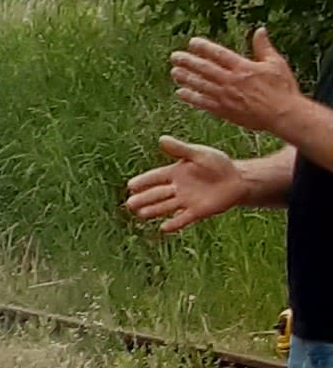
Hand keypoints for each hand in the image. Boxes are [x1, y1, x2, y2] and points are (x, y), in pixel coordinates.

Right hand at [126, 134, 251, 231]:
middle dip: (143, 198)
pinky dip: (174, 224)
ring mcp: (186, 201)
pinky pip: (183, 219)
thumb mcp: (199, 154)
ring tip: (140, 214)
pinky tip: (163, 228)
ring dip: (153, 210)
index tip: (130, 185)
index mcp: (175, 173)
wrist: (238, 180)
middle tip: (129, 204)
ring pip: (165, 207)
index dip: (143, 181)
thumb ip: (180, 149)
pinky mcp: (197, 212)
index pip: (155, 178)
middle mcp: (177, 188)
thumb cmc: (218, 164)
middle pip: (156, 194)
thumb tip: (161, 139)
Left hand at [170, 26, 307, 137]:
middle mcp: (231, 81)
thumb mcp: (276, 63)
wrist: (284, 115)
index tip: (192, 42)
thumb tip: (260, 30)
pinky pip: (204, 103)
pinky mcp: (225, 111)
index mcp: (243, 67)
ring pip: (201, 85)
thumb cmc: (283, 89)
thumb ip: (264, 47)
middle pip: (205, 69)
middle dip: (188, 62)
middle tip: (174, 56)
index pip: (219, 54)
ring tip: (174, 72)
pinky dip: (192, 98)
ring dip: (186, 78)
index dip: (204, 47)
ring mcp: (226, 97)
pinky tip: (181, 93)